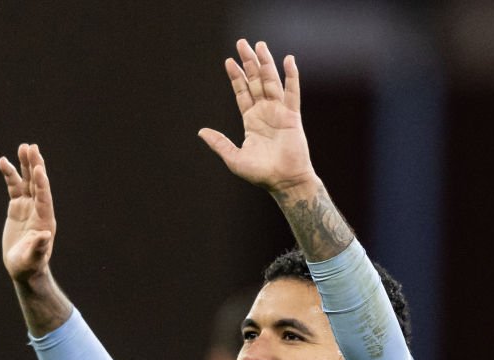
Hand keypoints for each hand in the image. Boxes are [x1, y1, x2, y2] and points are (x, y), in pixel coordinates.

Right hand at [0, 143, 55, 285]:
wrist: (23, 267)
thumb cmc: (29, 266)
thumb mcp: (33, 259)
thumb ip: (39, 248)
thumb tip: (45, 236)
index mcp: (45, 220)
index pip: (44, 197)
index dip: (42, 183)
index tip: (39, 167)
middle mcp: (39, 210)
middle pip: (38, 184)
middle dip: (35, 166)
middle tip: (32, 147)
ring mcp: (28, 207)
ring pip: (27, 181)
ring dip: (25, 165)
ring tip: (23, 147)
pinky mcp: (17, 207)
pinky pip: (14, 187)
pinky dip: (10, 175)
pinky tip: (3, 161)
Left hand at [198, 39, 316, 194]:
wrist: (283, 181)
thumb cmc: (260, 174)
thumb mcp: (234, 158)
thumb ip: (219, 143)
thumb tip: (201, 132)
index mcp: (251, 121)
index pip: (242, 93)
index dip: (236, 77)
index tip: (229, 61)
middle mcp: (265, 113)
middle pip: (255, 82)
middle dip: (249, 63)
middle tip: (242, 43)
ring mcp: (279, 112)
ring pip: (271, 82)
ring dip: (266, 63)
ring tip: (260, 45)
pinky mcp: (292, 116)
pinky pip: (292, 92)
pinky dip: (291, 76)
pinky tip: (289, 60)